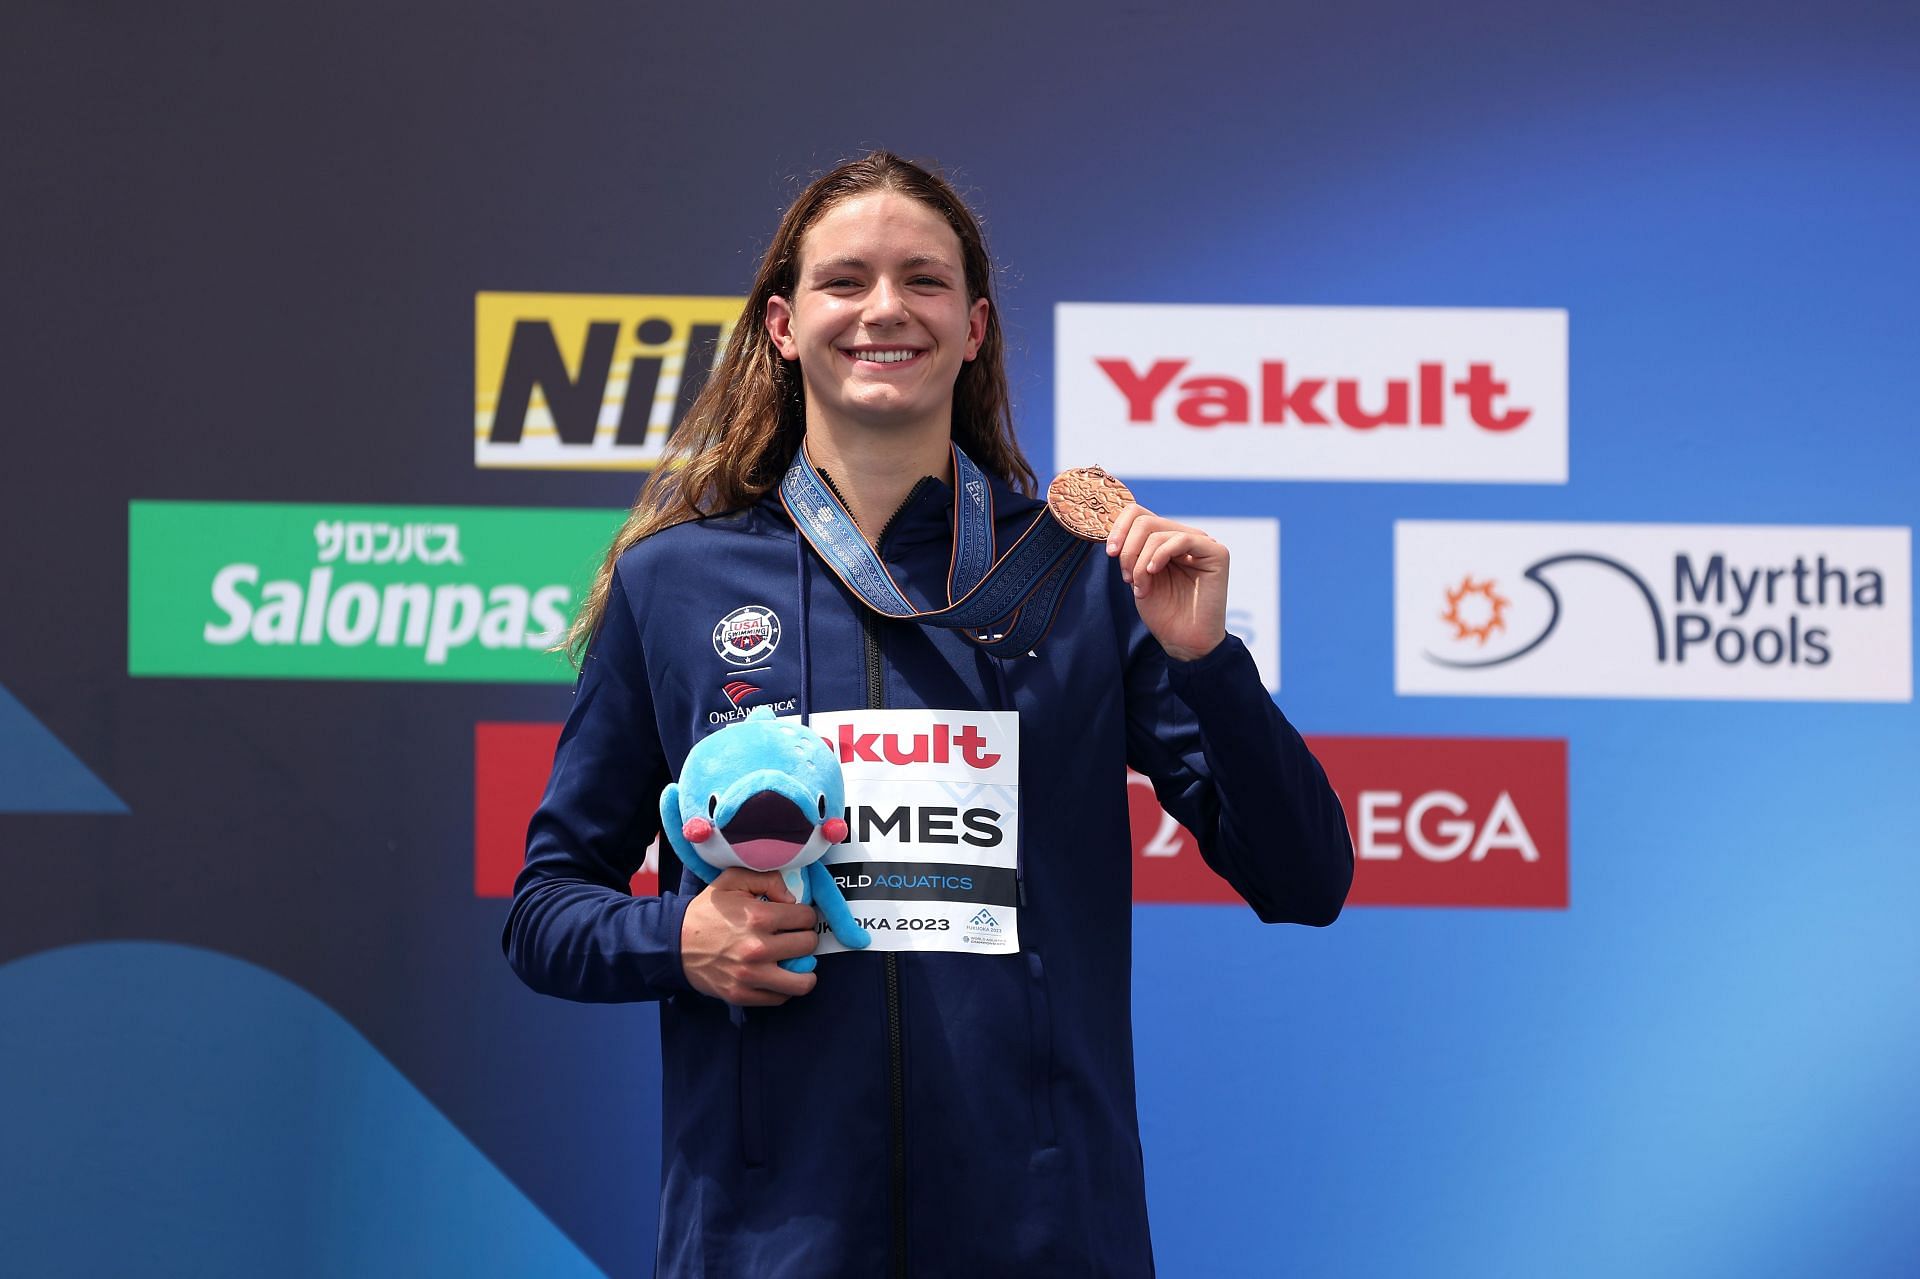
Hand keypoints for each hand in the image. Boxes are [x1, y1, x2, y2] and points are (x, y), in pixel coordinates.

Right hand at [680, 868, 821, 1005]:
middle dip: (804, 937)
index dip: (804, 915)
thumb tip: (793, 898)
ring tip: (795, 961)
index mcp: (758, 917)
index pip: (807, 917)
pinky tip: (777, 975)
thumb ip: (767, 878)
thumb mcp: (732, 881)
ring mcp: (750, 976)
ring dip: (804, 970)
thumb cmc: (707, 911)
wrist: (674, 944)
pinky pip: (780, 998)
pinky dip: (784, 987)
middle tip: (793, 936)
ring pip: (802, 982)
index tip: (795, 917)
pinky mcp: (742, 995)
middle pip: (808, 945)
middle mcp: (757, 949)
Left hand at [1107, 504, 1229, 661]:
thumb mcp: (1137, 577)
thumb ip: (1131, 551)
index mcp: (1164, 540)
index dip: (1119, 528)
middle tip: (1126, 577)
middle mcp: (1183, 537)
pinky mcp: (1216, 553)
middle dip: (1128, 549)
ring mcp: (1201, 543)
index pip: (1138, 514)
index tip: (1110, 552)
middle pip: (1144, 521)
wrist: (1184, 641)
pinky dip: (1161, 554)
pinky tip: (1153, 572)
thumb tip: (1115, 528)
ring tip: (1141, 586)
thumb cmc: (1163, 612)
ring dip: (1140, 562)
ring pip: (1157, 533)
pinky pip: (1182, 539)